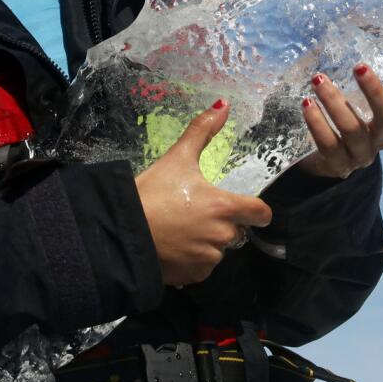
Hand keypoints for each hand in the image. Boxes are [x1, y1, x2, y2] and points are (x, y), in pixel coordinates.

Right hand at [134, 100, 273, 285]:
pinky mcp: (191, 277)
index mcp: (225, 207)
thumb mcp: (177, 158)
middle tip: (196, 212)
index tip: (248, 207)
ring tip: (180, 230)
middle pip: (236, 231)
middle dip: (222, 223)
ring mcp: (207, 260)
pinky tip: (173, 247)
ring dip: (206, 243)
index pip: (261, 213)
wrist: (121, 232)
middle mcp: (222, 237)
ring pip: (217, 251)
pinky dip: (191, 260)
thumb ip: (202, 131)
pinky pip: (200, 268)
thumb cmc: (151, 193)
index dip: (257, 210)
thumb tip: (223, 104)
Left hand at [297, 59, 382, 177]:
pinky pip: (329, 144)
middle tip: (360, 66)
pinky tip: (306, 103)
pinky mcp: (338, 164)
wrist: (319, 155)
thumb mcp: (354, 89)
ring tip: (317, 79)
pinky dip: (317, 122)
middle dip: (375, 91)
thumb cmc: (342, 111)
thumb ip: (364, 62)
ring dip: (334, 102)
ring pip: (353, 130)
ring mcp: (362, 153)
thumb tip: (362, 16)